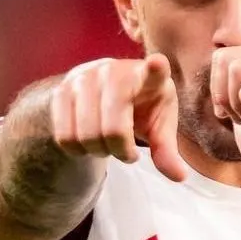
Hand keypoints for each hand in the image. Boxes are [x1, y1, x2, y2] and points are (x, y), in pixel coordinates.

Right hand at [51, 53, 185, 180]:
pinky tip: (88, 141)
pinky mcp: (61, 91)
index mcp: (147, 76)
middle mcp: (113, 71)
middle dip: (120, 151)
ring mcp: (84, 78)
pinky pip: (64, 137)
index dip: (156, 68)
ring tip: (107, 143)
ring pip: (86, 136)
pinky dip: (77, 150)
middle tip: (126, 150)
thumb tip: (179, 177)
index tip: (158, 63)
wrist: (103, 91)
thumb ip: (166, 150)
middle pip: (113, 130)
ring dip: (98, 151)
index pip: (153, 70)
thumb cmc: (140, 107)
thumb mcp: (158, 126)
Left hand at [210, 46, 240, 187]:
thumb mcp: (239, 104)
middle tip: (237, 118)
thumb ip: (230, 79)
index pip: (224, 54)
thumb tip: (214, 55)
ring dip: (235, 102)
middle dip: (222, 94)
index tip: (227, 112)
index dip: (216, 86)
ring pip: (238, 68)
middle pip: (227, 58)